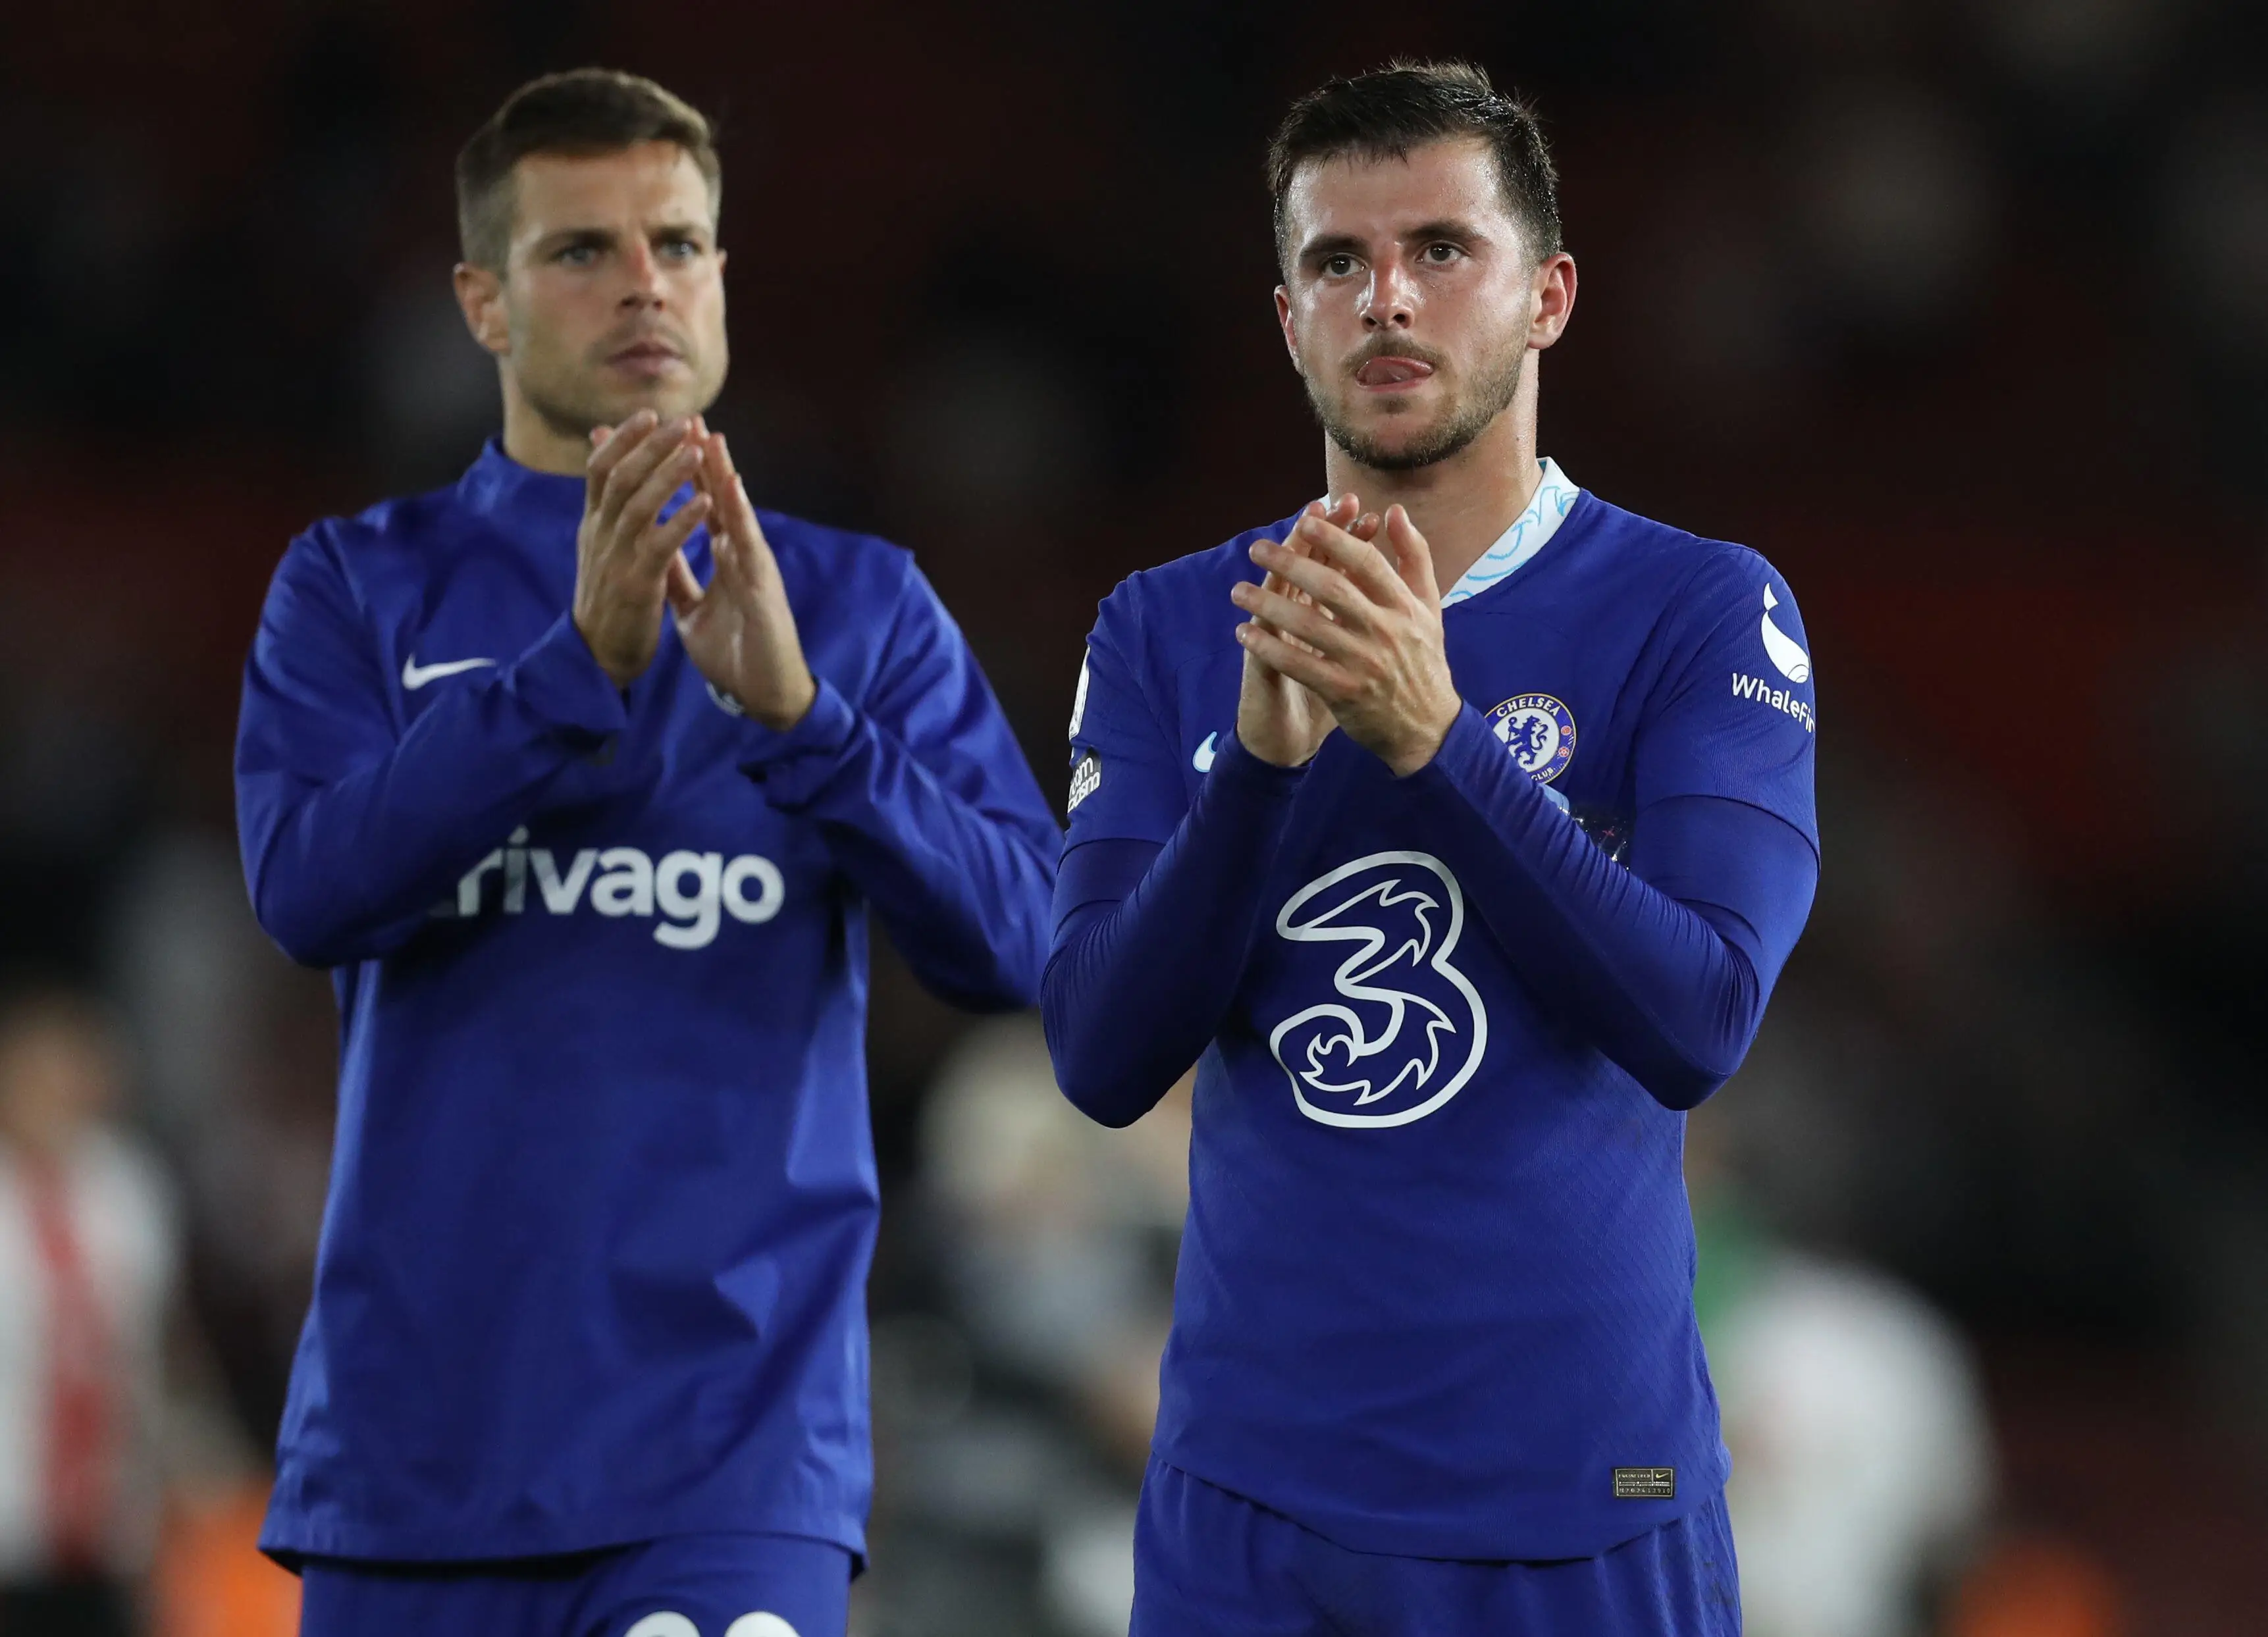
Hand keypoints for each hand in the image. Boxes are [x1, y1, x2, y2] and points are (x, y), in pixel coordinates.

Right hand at [575, 412, 711, 687]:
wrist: (597, 656)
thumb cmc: (607, 601)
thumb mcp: (601, 550)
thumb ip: (606, 512)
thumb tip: (605, 478)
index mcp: (593, 526)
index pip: (600, 470)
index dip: (623, 440)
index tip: (648, 413)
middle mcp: (599, 535)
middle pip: (620, 477)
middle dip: (650, 446)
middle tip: (680, 420)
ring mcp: (616, 559)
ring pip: (639, 505)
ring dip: (669, 475)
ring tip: (695, 450)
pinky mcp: (637, 585)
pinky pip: (660, 545)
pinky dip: (681, 521)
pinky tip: (705, 503)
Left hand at [661, 425, 816, 731]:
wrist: (764, 693)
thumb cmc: (734, 653)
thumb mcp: (692, 610)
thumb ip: (679, 577)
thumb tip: (658, 550)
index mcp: (722, 557)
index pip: (692, 506)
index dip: (668, 475)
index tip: (640, 444)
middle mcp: (738, 552)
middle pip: (713, 497)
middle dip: (695, 457)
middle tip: (677, 415)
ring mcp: (753, 564)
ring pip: (734, 510)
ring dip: (721, 471)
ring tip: (706, 434)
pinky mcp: (762, 582)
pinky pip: (747, 541)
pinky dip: (737, 511)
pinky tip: (728, 483)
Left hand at [1231, 502, 1460, 776]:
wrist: (1428, 728)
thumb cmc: (1423, 659)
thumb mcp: (1429, 606)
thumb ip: (1414, 556)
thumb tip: (1396, 512)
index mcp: (1404, 606)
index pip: (1366, 563)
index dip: (1335, 538)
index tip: (1303, 521)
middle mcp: (1385, 630)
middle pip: (1332, 588)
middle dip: (1291, 564)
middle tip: (1256, 549)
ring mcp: (1364, 662)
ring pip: (1309, 625)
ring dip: (1269, 605)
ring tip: (1239, 591)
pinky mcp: (1344, 692)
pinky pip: (1299, 664)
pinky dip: (1269, 648)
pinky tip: (1244, 633)